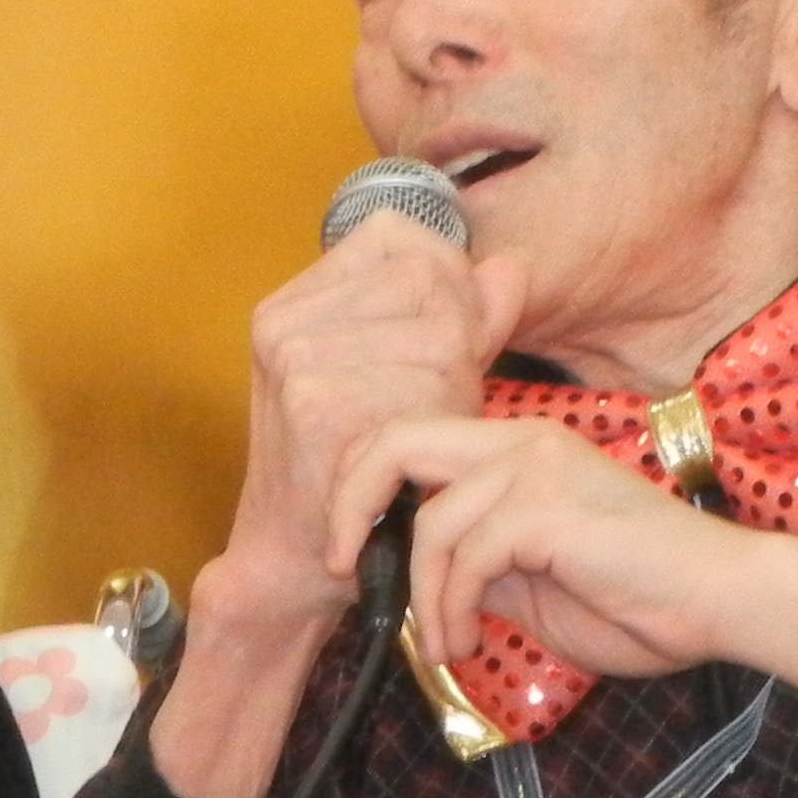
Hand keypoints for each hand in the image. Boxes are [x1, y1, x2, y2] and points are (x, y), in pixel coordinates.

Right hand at [212, 213, 524, 632]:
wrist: (295, 561)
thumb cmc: (349, 471)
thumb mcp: (401, 379)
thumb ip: (461, 320)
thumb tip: (512, 268)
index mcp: (293, 302)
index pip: (399, 236)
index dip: (446, 276)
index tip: (449, 335)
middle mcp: (285, 320)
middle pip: (429, 278)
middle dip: (460, 337)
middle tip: (439, 400)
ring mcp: (298, 360)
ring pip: (439, 334)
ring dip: (455, 388)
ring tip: (422, 433)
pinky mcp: (319, 406)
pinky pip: (430, 385)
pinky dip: (442, 422)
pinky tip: (415, 457)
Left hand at [331, 414, 745, 683]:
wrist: (719, 601)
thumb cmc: (639, 597)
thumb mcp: (532, 579)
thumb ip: (476, 563)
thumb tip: (414, 581)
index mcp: (518, 449)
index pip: (410, 439)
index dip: (361, 489)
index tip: (351, 551)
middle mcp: (523, 442)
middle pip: (395, 442)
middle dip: (349, 505)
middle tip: (344, 568)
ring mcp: (538, 469)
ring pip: (431, 521)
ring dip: (423, 598)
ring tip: (446, 646)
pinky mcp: (549, 508)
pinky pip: (466, 557)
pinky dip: (451, 609)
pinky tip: (469, 642)